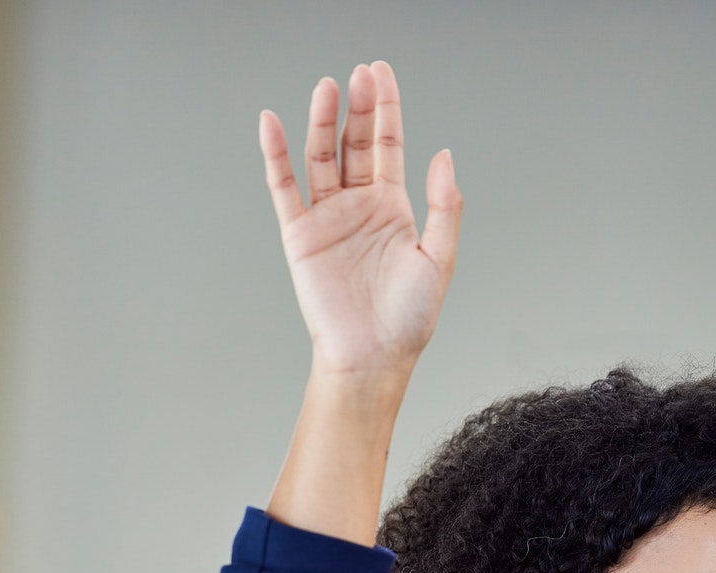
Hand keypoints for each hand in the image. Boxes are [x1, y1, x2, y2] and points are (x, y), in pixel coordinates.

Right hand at [261, 62, 460, 378]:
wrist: (372, 357)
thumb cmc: (409, 318)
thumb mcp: (439, 258)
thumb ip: (444, 207)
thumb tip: (444, 155)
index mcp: (394, 208)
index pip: (388, 145)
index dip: (386, 108)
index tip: (381, 73)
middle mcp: (360, 206)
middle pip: (355, 142)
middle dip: (359, 107)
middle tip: (360, 73)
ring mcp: (328, 217)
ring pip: (321, 156)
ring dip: (323, 121)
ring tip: (328, 87)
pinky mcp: (300, 234)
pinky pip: (283, 186)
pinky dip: (275, 154)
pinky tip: (272, 122)